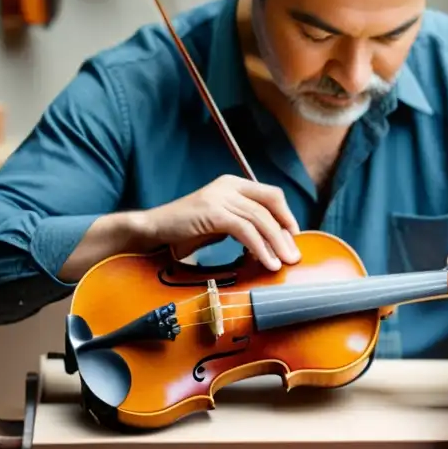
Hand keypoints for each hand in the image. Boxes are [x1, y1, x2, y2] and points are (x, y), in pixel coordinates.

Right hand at [140, 175, 301, 270]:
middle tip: (294, 256)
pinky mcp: (213, 211)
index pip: (272, 195)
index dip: (287, 215)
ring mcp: (220, 196)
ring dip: (275, 243)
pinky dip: (259, 247)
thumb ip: (244, 225)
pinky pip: (245, 230)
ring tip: (282, 264)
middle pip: (270, 206)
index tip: (293, 238)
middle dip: (285, 233)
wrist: (153, 229)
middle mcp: (229, 185)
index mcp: (234, 184)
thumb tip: (272, 242)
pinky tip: (265, 261)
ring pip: (260, 219)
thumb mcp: (221, 223)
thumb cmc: (187, 230)